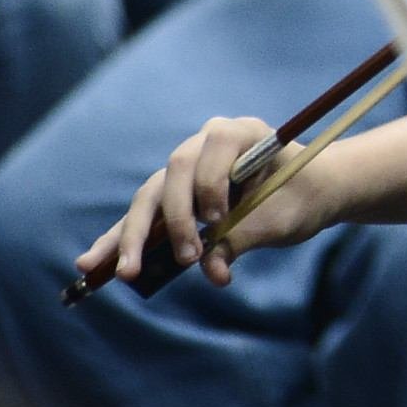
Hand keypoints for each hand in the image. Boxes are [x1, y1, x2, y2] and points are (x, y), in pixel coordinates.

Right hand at [72, 116, 339, 291]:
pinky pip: (145, 215)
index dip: (210, 187)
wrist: (313, 191)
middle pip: (172, 177)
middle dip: (171, 222)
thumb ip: (242, 239)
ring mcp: (186, 168)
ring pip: (150, 198)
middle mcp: (206, 144)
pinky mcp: (175, 194)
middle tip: (183, 259)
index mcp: (241, 133)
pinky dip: (122, 239)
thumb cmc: (303, 197)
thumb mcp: (281, 218)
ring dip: (132, 236)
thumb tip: (212, 273)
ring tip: (116, 271)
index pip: (210, 153)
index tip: (219, 220)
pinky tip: (93, 263)